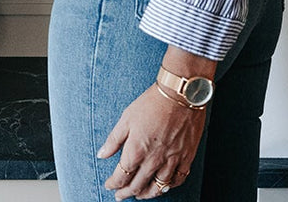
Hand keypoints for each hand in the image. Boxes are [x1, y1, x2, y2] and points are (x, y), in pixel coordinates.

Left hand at [99, 85, 204, 199]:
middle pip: (138, 185)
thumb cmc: (151, 103)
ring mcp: (171, 161)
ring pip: (157, 187)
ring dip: (146, 194)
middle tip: (121, 196)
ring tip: (139, 195)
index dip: (114, 183)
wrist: (179, 95)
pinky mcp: (186, 158)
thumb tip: (101, 155)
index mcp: (136, 150)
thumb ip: (113, 140)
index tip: (109, 185)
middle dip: (126, 193)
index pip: (122, 176)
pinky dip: (169, 186)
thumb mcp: (126, 118)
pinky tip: (164, 186)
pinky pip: (177, 180)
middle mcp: (154, 160)